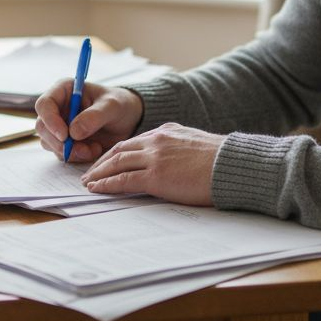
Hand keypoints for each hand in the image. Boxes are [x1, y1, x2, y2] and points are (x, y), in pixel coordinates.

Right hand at [35, 80, 143, 162]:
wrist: (128, 121)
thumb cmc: (120, 105)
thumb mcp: (112, 106)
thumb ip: (94, 116)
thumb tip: (73, 132)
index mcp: (64, 90)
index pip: (44, 104)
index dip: (50, 121)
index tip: (65, 136)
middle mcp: (57, 108)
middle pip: (42, 127)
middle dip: (60, 142)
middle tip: (82, 150)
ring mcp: (59, 125)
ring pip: (49, 143)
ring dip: (69, 152)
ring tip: (93, 149)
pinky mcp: (65, 142)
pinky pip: (60, 153)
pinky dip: (75, 157)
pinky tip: (93, 151)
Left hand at [79, 123, 221, 205]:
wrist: (232, 165)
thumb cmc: (221, 161)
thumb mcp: (195, 144)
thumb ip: (178, 147)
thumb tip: (171, 159)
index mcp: (166, 131)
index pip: (133, 141)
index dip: (116, 152)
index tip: (107, 160)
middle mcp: (156, 140)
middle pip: (119, 150)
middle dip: (102, 162)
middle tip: (89, 172)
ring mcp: (154, 157)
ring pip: (116, 163)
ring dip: (99, 173)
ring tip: (88, 182)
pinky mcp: (156, 176)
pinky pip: (123, 180)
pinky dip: (107, 184)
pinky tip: (98, 189)